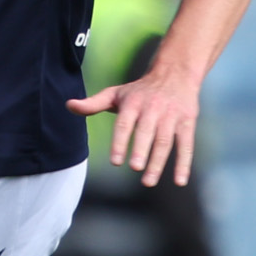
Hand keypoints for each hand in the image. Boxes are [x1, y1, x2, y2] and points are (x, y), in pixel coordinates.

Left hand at [67, 61, 201, 186]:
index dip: (120, 142)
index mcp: (133, 103)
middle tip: (134, 167)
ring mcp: (171, 116)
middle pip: (146, 132)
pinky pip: (186, 144)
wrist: (175, 74)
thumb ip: (93, 104)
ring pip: (165, 141)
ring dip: (158, 162)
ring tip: (148, 181)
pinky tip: (179, 181)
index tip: (115, 161)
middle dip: (141, 150)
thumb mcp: (115, 93)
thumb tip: (68, 106)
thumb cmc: (139, 90)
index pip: (125, 124)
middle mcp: (153, 109)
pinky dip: (183, 163)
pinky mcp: (187, 122)